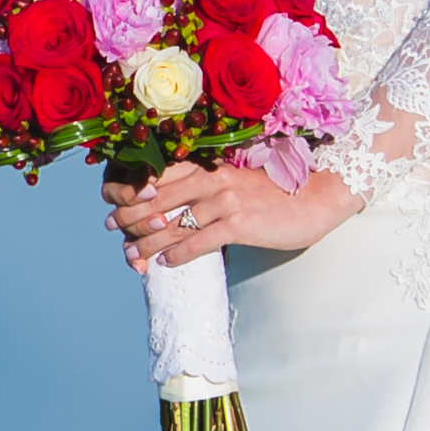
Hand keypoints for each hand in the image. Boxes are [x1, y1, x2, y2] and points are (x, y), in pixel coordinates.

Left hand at [111, 156, 358, 260]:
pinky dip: (179, 253)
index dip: (134, 189)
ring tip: (132, 255)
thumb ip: (208, 188)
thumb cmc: (275, 194)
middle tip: (113, 228)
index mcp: (211, 166)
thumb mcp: (237, 182)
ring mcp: (226, 201)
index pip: (161, 174)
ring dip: (147, 242)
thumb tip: (177, 206)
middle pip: (159, 198)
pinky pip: (199, 241)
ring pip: (173, 222)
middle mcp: (214, 179)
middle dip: (131, 215)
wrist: (316, 199)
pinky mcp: (240, 224)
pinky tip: (166, 263)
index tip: (116, 202)